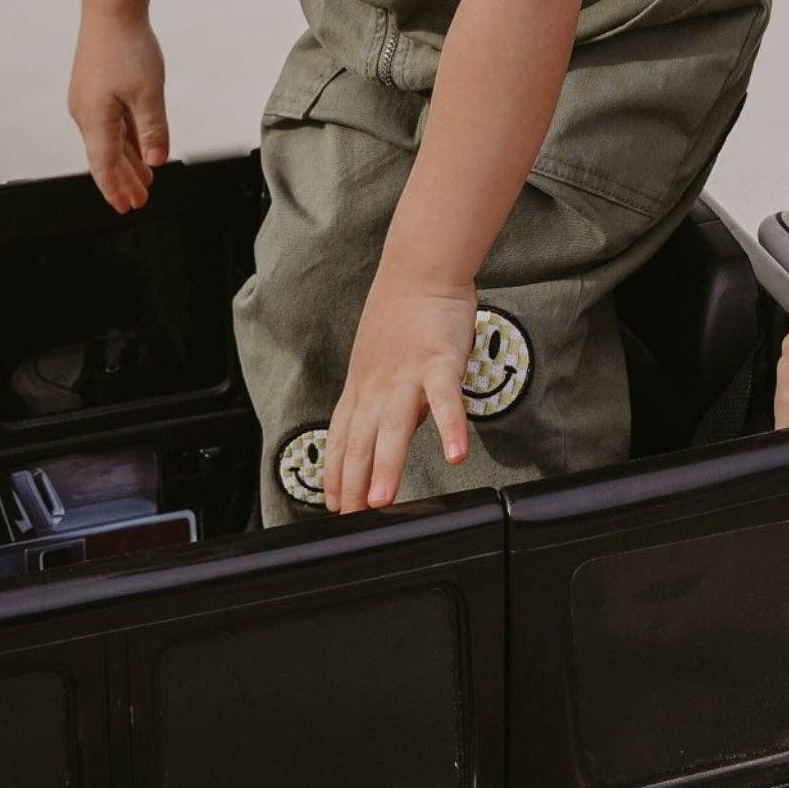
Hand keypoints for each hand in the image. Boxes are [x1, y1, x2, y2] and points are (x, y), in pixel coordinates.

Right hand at [68, 9, 169, 211]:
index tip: (128, 206)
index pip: (105, 166)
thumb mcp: (149, 92)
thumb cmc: (127, 47)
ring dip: (127, 160)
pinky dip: (125, 139)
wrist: (110, 10)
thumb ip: (153, 130)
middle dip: (124, 180)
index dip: (117, 188)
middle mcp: (85, 114)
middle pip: (106, 157)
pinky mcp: (94, 89)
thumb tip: (156, 161)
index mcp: (95, 119)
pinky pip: (110, 123)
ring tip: (144, 178)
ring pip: (109, 140)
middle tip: (139, 200)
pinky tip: (138, 147)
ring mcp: (88, 101)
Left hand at [324, 278, 475, 511]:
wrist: (420, 269)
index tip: (332, 504)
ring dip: (387, 465)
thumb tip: (390, 432)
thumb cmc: (403, 312)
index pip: (342, 436)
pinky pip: (446, 399)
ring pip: (393, 425)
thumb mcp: (378, 359)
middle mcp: (378, 384)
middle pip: (361, 439)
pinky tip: (456, 455)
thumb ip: (383, 396)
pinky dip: (450, 427)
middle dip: (353, 482)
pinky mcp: (439, 361)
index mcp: (362, 385)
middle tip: (351, 518)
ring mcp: (407, 373)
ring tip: (382, 501)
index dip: (334, 472)